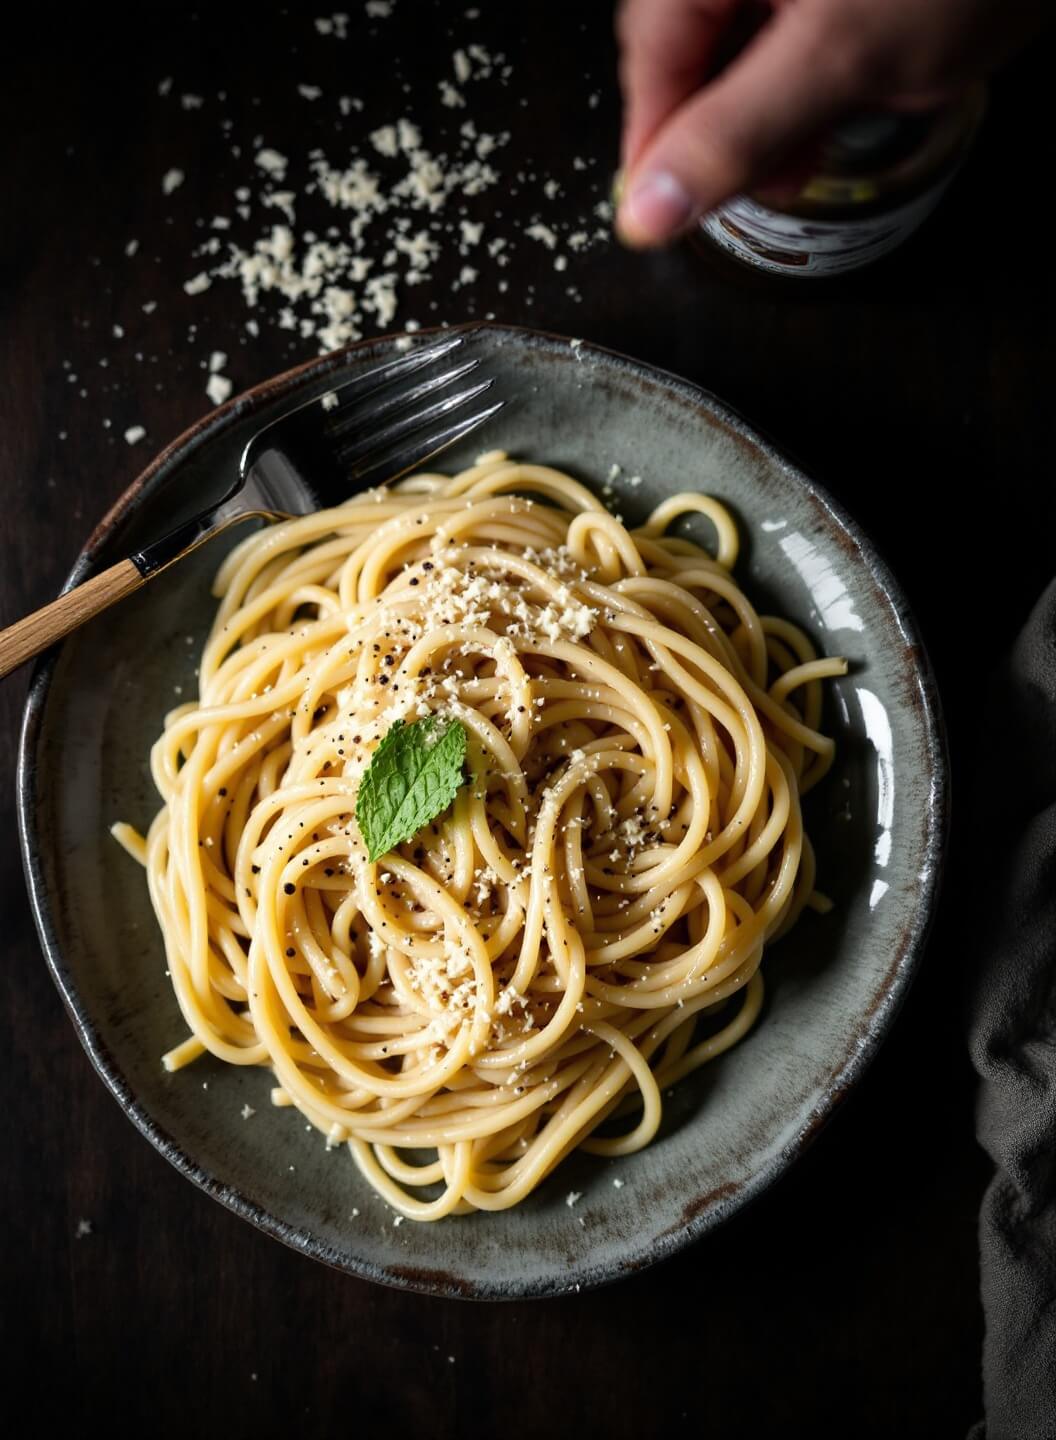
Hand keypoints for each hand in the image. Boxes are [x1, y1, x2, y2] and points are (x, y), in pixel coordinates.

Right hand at [615, 0, 1045, 247]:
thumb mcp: (840, 61)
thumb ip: (734, 137)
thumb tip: (645, 209)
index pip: (652, 60)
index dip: (656, 148)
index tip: (668, 217)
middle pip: (689, 44)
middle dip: (719, 126)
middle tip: (762, 184)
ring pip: (742, 33)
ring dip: (764, 103)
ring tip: (810, 146)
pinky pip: (789, 17)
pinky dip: (806, 64)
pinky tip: (842, 90)